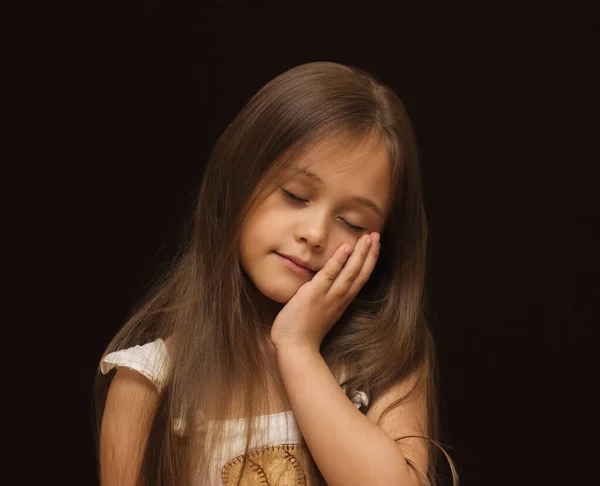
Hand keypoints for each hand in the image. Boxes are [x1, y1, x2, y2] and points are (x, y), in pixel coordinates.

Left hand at [270, 232, 380, 352]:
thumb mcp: (320, 311)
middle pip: (360, 273)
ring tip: (368, 237)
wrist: (295, 347)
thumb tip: (323, 283)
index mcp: (341, 301)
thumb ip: (325, 297)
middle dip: (370, 253)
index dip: (369, 262)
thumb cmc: (303, 331)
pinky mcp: (315, 294)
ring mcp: (329, 296)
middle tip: (377, 235)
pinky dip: (339, 260)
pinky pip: (330, 274)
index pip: (360, 278)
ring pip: (350, 272)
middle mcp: (340, 298)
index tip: (375, 247)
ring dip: (361, 253)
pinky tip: (346, 247)